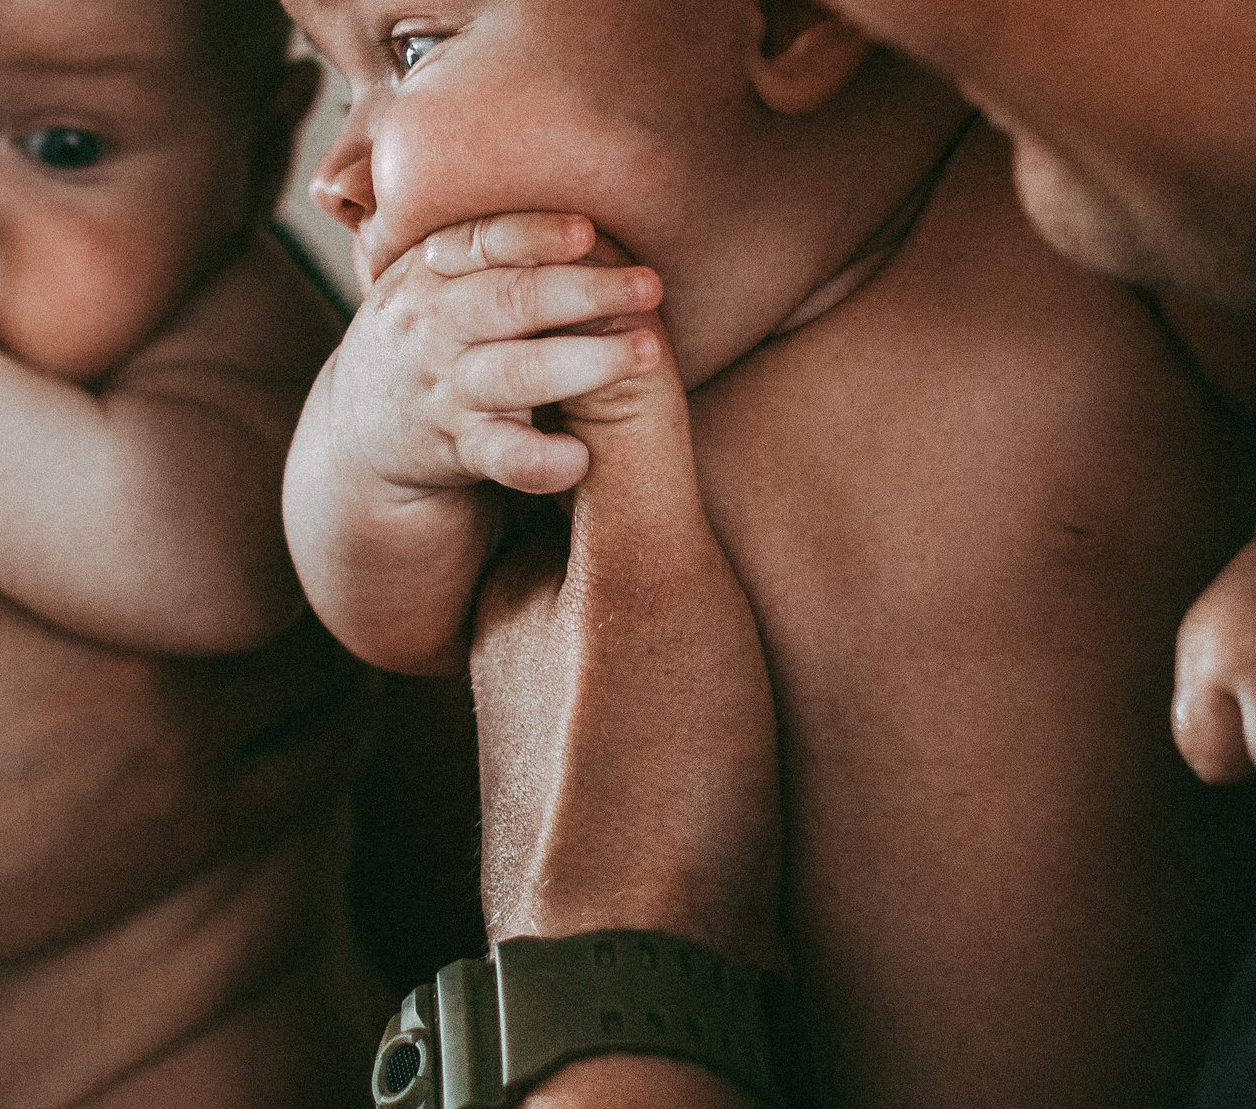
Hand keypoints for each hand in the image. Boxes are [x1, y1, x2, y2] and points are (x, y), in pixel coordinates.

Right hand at [0, 468, 373, 992]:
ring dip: (327, 628)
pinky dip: (337, 715)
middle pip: (294, 571)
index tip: (263, 435)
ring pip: (328, 663)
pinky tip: (322, 688)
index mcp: (81, 567)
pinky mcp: (200, 827)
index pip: (235, 482)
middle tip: (305, 516)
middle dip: (301, 543)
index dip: (262, 449)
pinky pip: (323, 756)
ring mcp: (189, 746)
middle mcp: (155, 651)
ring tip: (312, 596)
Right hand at [285, 213, 666, 674]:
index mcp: (431, 272)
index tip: (588, 231)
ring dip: (585, 363)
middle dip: (584, 292)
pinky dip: (542, 459)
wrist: (356, 437)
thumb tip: (592, 210)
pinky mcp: (454, 450)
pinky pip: (503, 456)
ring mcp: (443, 389)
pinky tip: (581, 457)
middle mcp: (433, 325)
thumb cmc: (427, 340)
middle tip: (650, 287)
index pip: (482, 241)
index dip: (535, 235)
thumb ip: (488, 250)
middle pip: (510, 301)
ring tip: (646, 353)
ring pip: (515, 375)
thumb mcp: (432, 283)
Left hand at [469, 323, 784, 972]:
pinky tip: (732, 640)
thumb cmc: (641, 764)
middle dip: (628, 449)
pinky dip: (681, 623)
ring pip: (611, 589)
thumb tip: (619, 318)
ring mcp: (570, 712)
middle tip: (694, 376)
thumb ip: (632, 454)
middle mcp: (527, 638)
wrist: (639, 966)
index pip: (557, 435)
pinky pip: (646, 661)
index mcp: (523, 575)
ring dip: (662, 543)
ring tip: (727, 504)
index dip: (604, 362)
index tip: (652, 289)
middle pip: (583, 508)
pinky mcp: (624, 774)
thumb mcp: (646, 578)